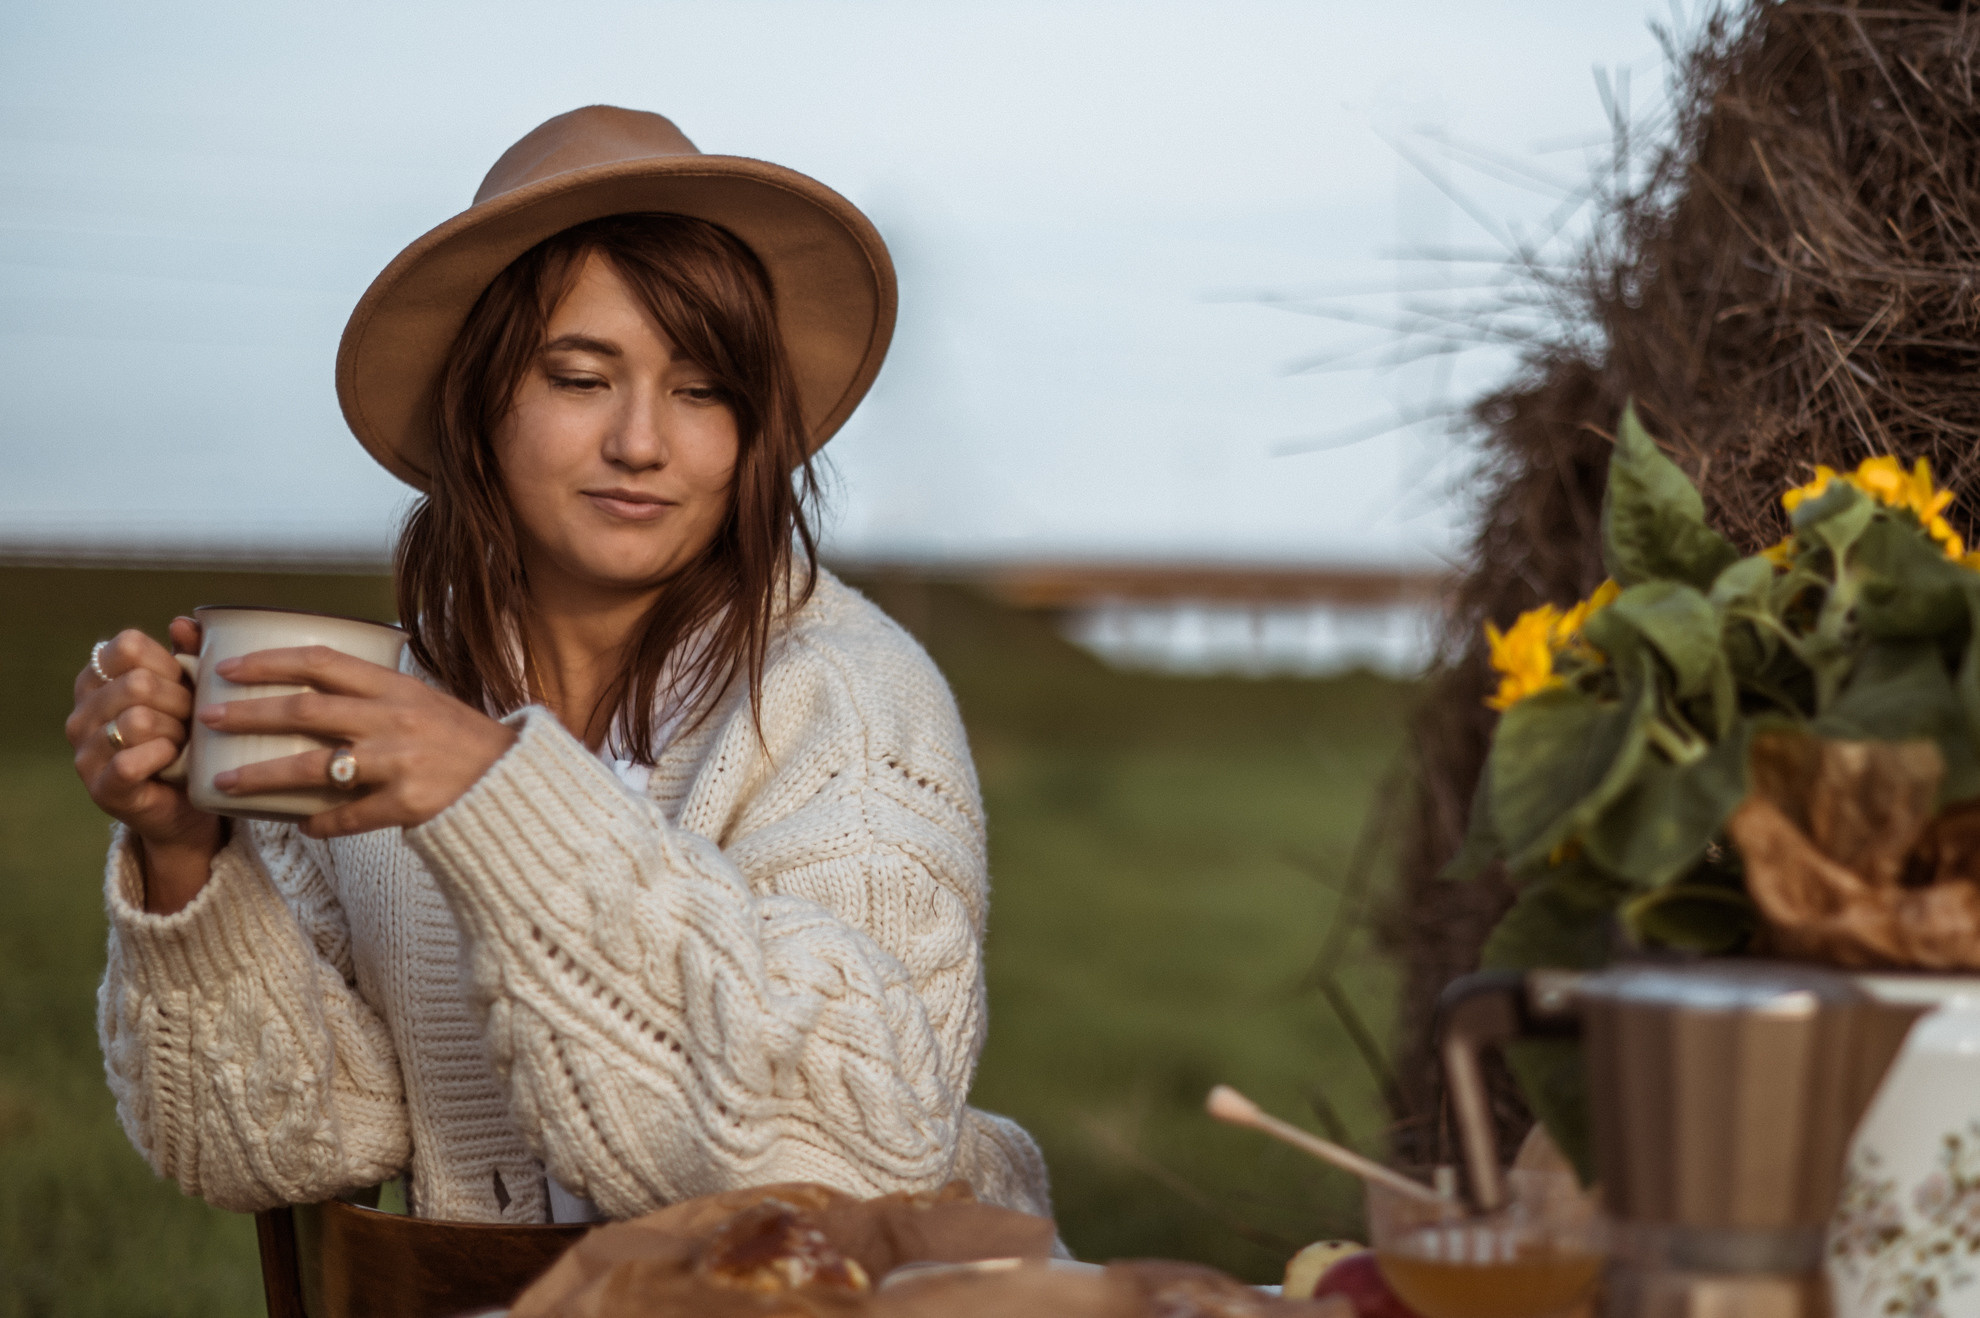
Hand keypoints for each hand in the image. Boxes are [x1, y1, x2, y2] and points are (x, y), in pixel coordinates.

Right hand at [68, 620, 225, 910]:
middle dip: (180, 701)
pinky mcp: (102, 787)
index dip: (168, 662)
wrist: (191, 804)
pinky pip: (132, 761)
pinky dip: (163, 756)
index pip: (128, 646)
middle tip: (194, 721)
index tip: (185, 683)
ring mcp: (86, 751)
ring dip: (176, 731)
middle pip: (137, 683)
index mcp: (98, 679)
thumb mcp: (193, 689)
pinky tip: (175, 759)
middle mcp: (82, 712)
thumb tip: (183, 623)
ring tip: (186, 743)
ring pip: (138, 720)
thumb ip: (190, 653)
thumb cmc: (191, 736)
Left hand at [199, 646, 517, 838]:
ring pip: (315, 767)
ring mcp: (399, 762)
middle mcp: (393, 719)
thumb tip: (311, 681)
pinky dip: (320, 823)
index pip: (321, 662)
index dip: (270, 661)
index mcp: (394, 687)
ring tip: (224, 784)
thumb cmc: (459, 738)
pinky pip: (349, 817)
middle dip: (249, 713)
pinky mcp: (407, 804)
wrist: (510, 780)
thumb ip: (372, 691)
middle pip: (306, 710)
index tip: (228, 666)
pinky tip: (299, 827)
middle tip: (207, 718)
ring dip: (263, 775)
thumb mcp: (420, 699)